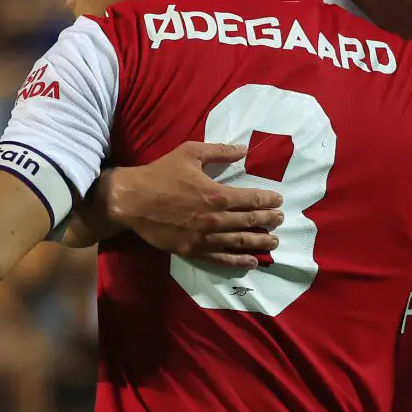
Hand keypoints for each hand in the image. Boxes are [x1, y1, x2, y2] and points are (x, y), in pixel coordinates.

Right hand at [95, 141, 284, 268]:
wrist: (130, 200)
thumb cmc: (161, 174)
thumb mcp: (190, 153)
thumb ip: (219, 151)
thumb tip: (244, 150)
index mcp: (216, 194)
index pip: (251, 200)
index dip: (268, 201)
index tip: (279, 201)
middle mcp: (214, 219)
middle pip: (249, 221)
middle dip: (268, 221)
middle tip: (281, 220)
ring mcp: (204, 238)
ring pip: (239, 242)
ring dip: (260, 242)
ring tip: (274, 242)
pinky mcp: (192, 250)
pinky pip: (221, 258)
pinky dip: (238, 261)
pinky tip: (252, 262)